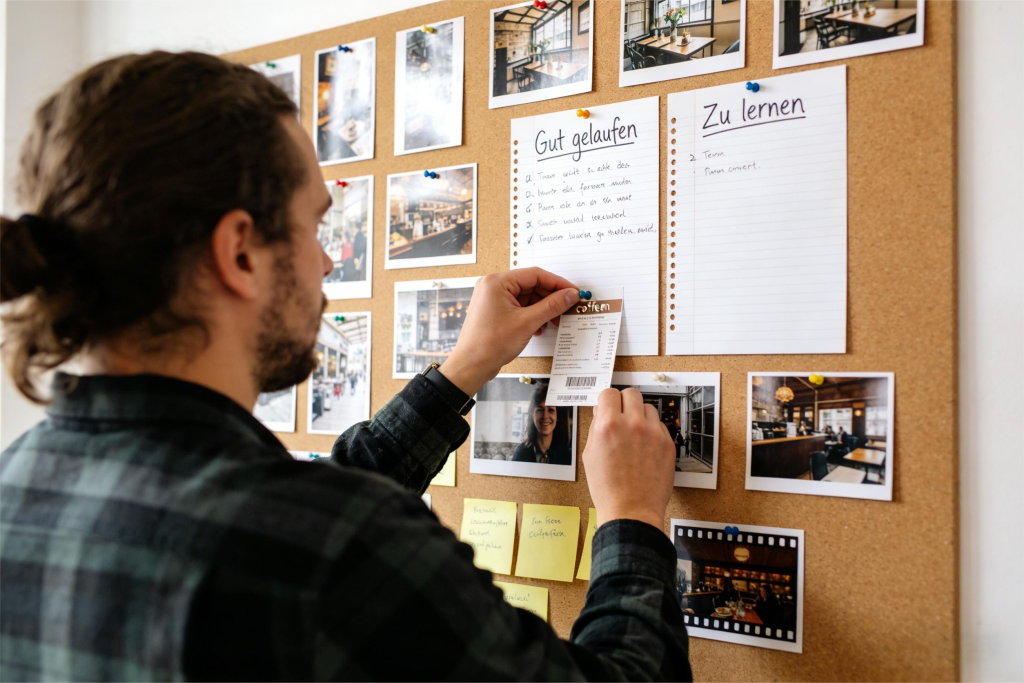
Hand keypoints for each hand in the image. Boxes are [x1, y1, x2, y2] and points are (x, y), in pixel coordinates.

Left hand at [440, 268, 577, 395]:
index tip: (573, 291)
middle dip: (550, 298)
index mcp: (497, 282)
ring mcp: (493, 299)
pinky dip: (532, 315)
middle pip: (531, 285)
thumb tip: (570, 295)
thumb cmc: (489, 344)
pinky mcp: (495, 311)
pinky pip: (519, 307)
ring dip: (542, 309)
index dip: (557, 283)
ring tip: (553, 321)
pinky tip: (539, 328)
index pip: (535, 274)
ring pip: (527, 297)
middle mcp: (493, 286)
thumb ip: (552, 306)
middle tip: (567, 308)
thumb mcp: (527, 322)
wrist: (471, 365)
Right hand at [584, 388, 674, 528]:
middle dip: (624, 402)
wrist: (631, 511)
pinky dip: (652, 431)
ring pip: (648, 407)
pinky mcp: (668, 443)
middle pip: (631, 393)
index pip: (609, 393)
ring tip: (635, 433)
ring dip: (640, 415)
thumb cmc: (608, 489)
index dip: (607, 401)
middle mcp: (632, 424)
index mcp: (608, 425)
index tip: (608, 407)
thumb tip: (600, 412)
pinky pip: (660, 425)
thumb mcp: (589, 455)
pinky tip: (645, 447)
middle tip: (622, 415)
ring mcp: (653, 433)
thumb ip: (596, 428)